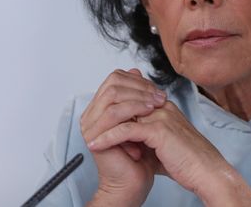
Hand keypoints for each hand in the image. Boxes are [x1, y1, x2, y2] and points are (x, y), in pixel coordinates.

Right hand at [80, 68, 167, 205]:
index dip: (138, 81)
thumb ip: (136, 94)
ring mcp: (90, 125)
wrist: (135, 179)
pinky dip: (133, 109)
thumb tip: (136, 70)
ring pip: (112, 95)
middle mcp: (92, 114)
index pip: (115, 79)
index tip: (157, 91)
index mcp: (101, 108)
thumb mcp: (141, 116)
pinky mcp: (94, 136)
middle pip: (113, 83)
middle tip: (159, 97)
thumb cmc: (141, 152)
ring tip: (156, 105)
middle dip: (140, 87)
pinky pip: (113, 113)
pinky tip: (148, 112)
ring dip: (138, 97)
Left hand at [87, 85, 250, 205]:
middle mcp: (163, 107)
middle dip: (105, 108)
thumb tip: (132, 137)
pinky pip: (126, 130)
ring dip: (103, 122)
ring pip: (123, 110)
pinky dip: (108, 137)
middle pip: (127, 96)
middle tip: (89, 121)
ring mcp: (161, 116)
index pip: (135, 92)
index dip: (116, 101)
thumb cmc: (188, 160)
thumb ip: (148, 135)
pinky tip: (96, 145)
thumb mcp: (165, 143)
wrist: (206, 170)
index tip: (99, 112)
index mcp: (165, 107)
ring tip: (87, 134)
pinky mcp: (159, 131)